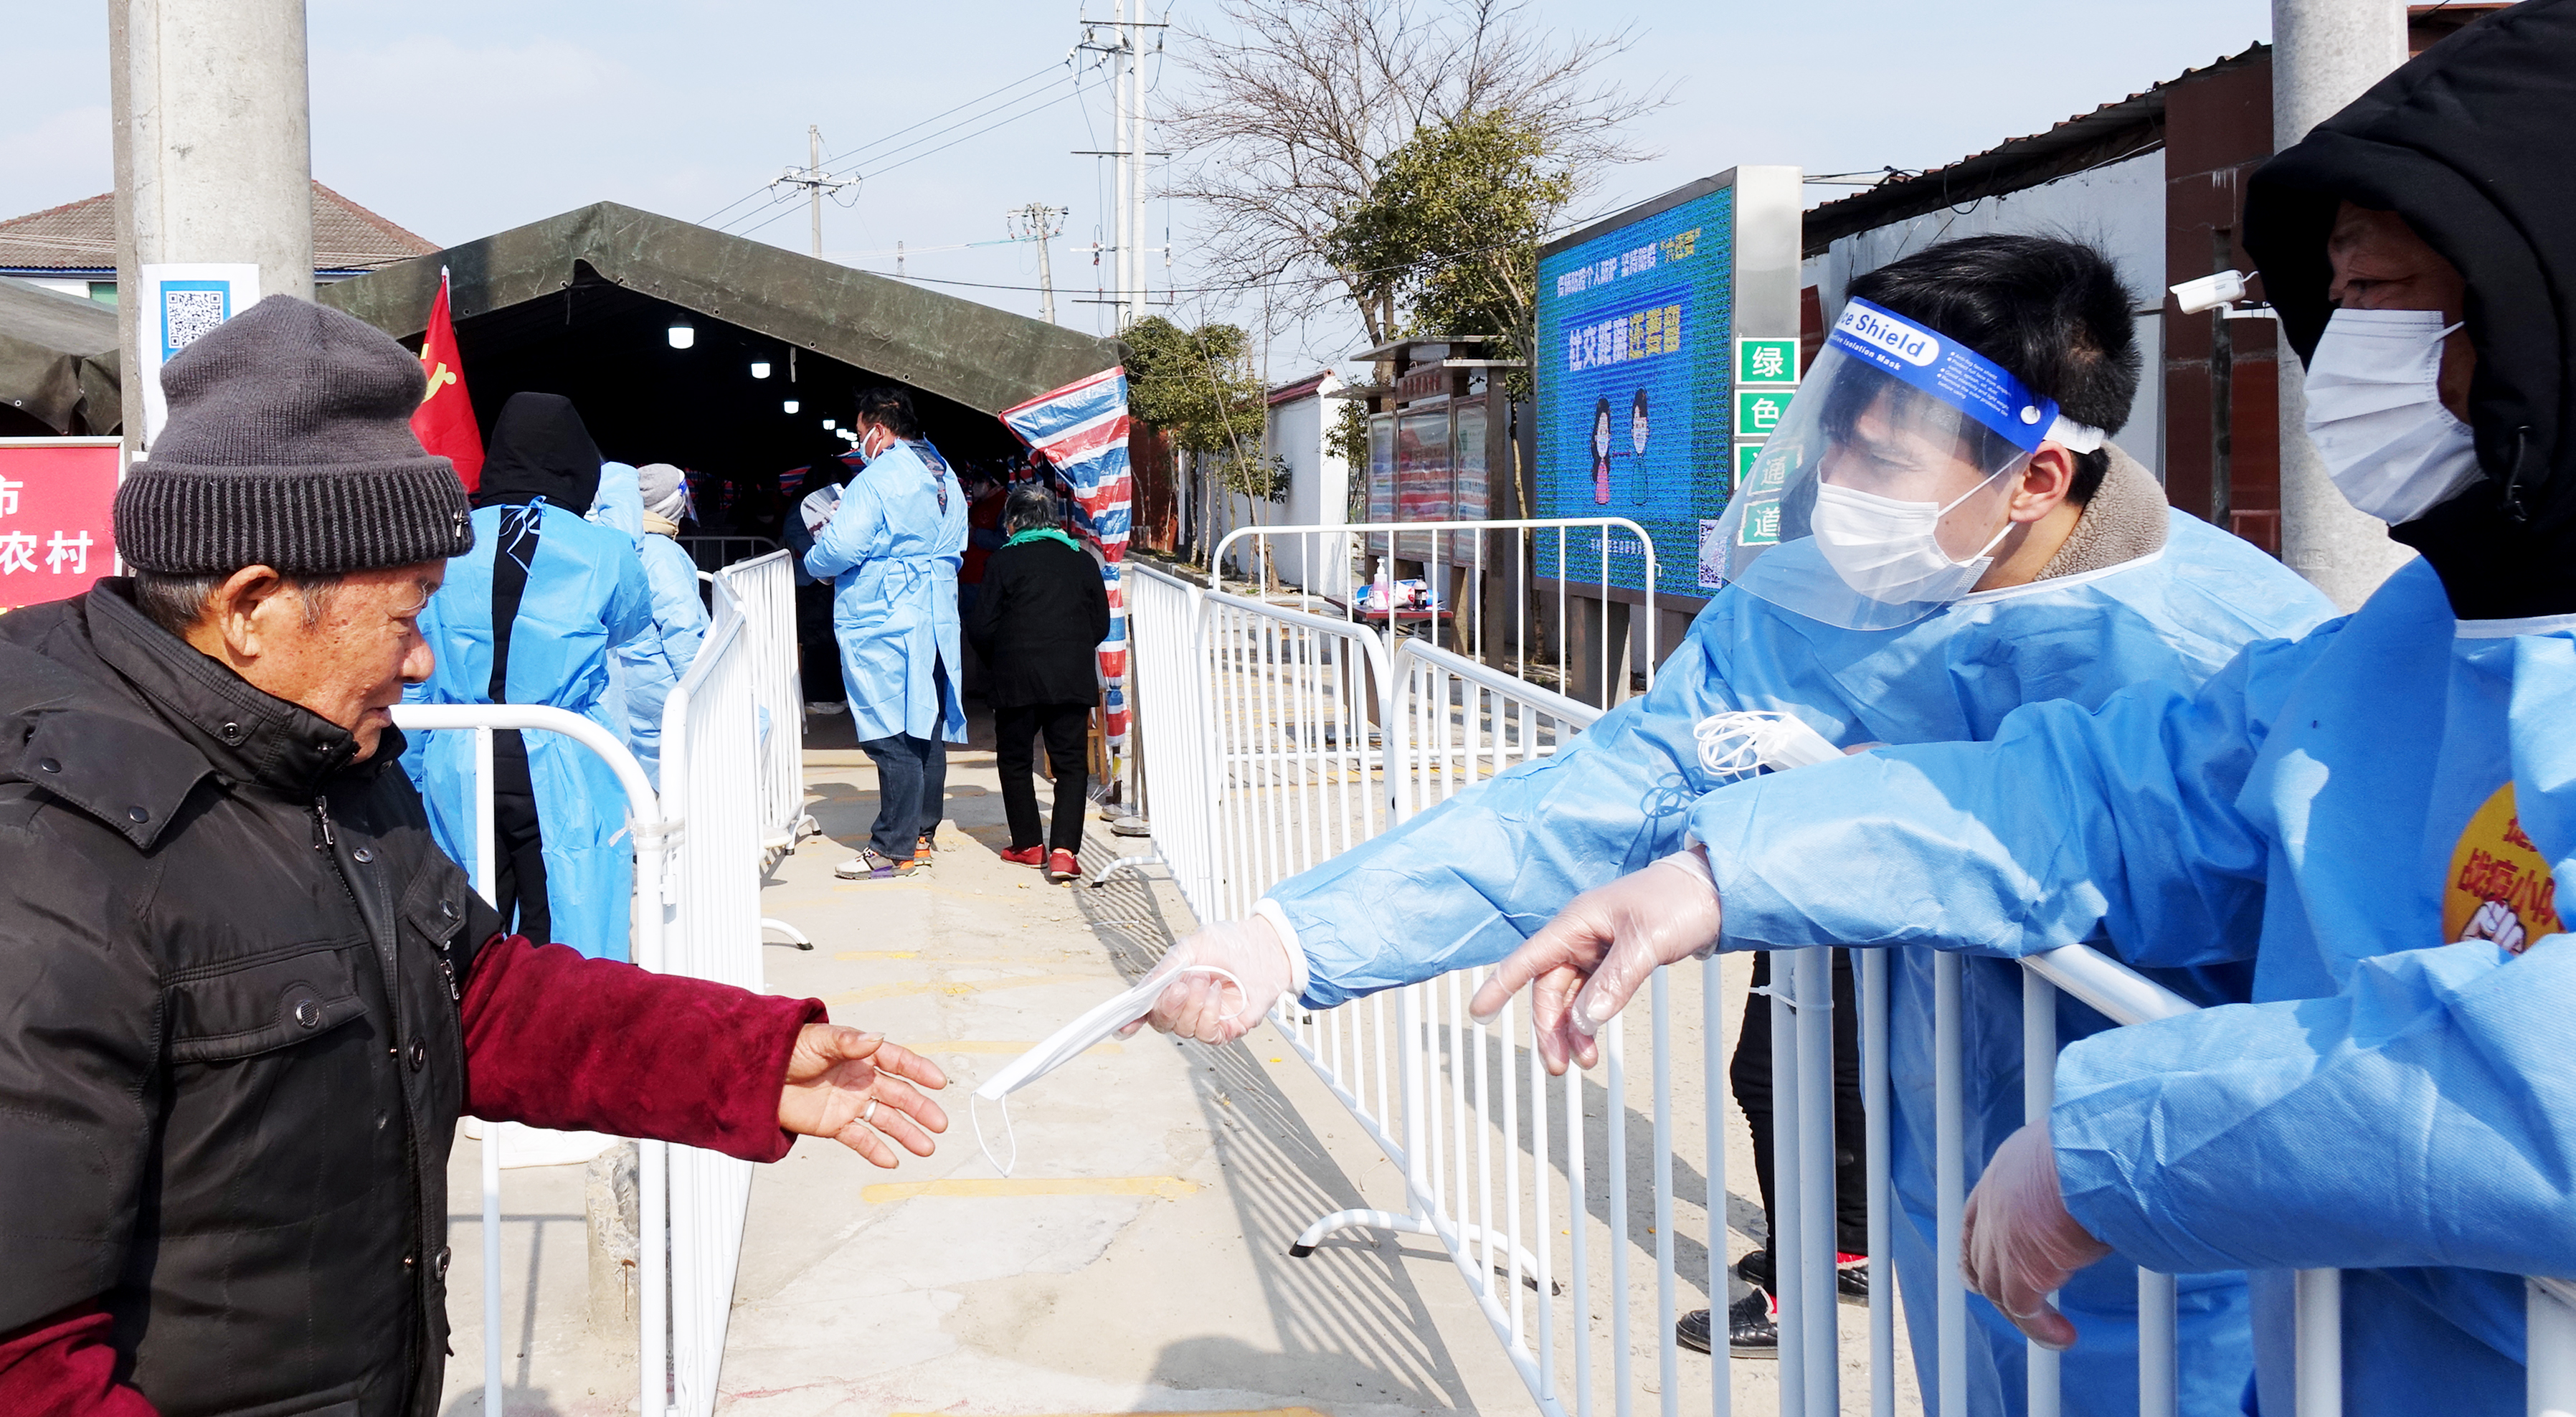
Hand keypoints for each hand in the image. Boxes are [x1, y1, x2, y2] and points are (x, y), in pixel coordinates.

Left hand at [777, 1023, 948, 1167]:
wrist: (755, 1077)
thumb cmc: (786, 1050)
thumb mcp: (818, 1042)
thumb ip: (849, 1043)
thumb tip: (878, 1038)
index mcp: (861, 1055)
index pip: (897, 1062)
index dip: (919, 1071)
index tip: (939, 1082)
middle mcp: (860, 1080)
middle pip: (898, 1095)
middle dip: (921, 1110)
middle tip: (940, 1124)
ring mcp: (849, 1104)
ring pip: (885, 1120)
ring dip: (907, 1134)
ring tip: (926, 1148)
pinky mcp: (834, 1125)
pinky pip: (860, 1139)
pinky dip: (875, 1151)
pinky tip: (891, 1161)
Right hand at [1119, 916, 1292, 1044]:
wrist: (1266, 946)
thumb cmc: (1230, 943)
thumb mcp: (1191, 947)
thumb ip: (1165, 969)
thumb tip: (1143, 991)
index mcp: (1171, 987)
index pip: (1147, 1010)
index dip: (1132, 1021)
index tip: (1124, 1025)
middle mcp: (1185, 1007)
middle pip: (1162, 1023)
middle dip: (1169, 1005)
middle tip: (1183, 984)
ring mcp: (1205, 1019)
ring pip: (1184, 1030)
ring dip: (1193, 1005)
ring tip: (1206, 980)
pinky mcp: (1226, 1028)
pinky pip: (1208, 1034)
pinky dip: (1210, 1014)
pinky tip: (1217, 993)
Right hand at [1466, 851, 1721, 1073]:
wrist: (1716, 891)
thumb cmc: (1679, 901)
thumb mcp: (1648, 941)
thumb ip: (1616, 981)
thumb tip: (1586, 1020)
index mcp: (1578, 922)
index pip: (1529, 958)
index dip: (1500, 986)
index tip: (1476, 1012)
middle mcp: (1581, 936)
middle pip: (1549, 988)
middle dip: (1549, 1028)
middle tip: (1558, 1065)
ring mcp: (1598, 949)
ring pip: (1570, 997)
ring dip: (1570, 1030)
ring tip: (1582, 1061)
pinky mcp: (1617, 960)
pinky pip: (1592, 995)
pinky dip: (1590, 1019)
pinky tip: (1592, 1040)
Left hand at [1961, 1121, 2111, 1349]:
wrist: (2101, 1153)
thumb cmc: (2105, 1144)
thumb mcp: (2077, 1150)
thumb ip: (2074, 1173)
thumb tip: (2104, 1183)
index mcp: (2006, 1169)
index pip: (1978, 1213)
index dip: (1980, 1241)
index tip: (1984, 1260)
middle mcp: (1994, 1202)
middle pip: (1978, 1253)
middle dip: (1990, 1280)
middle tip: (2011, 1303)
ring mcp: (2002, 1237)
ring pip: (1996, 1287)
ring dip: (2021, 1312)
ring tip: (2048, 1329)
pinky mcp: (2022, 1268)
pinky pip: (2023, 1309)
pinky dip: (2041, 1328)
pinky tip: (2061, 1337)